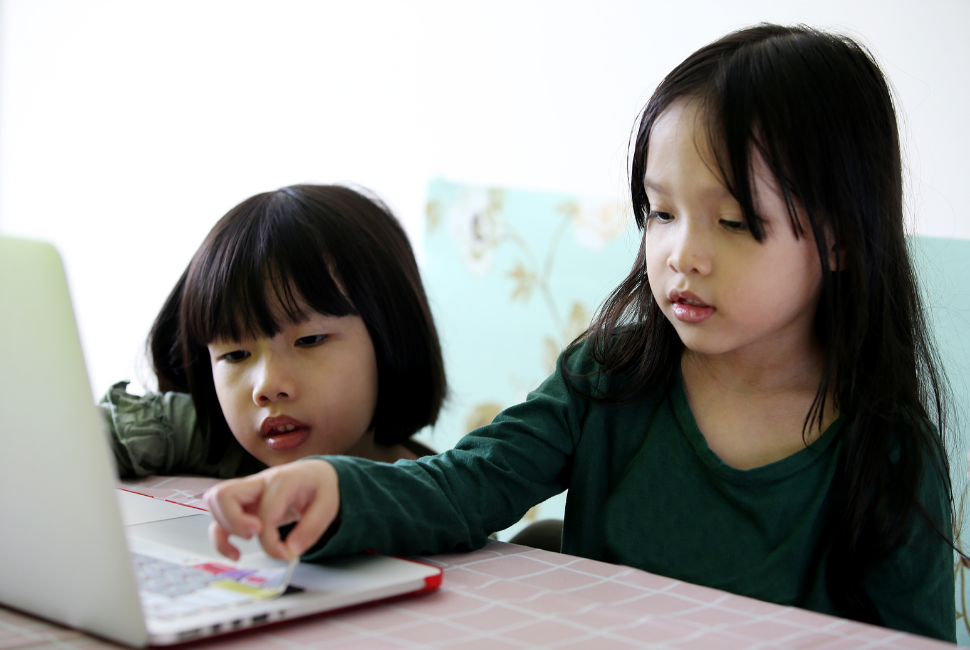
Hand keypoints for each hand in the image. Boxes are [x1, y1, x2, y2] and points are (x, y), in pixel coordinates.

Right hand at [203, 459, 339, 561]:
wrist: (314, 474)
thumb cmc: (318, 487)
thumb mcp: (327, 506)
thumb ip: (311, 530)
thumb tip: (290, 552)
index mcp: (282, 481)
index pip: (264, 512)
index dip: (271, 541)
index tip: (285, 555)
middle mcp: (259, 482)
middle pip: (224, 494)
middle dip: (234, 522)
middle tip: (253, 536)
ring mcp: (246, 491)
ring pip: (215, 502)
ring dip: (224, 528)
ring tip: (245, 543)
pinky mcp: (241, 503)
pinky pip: (217, 517)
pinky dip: (219, 537)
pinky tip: (235, 553)